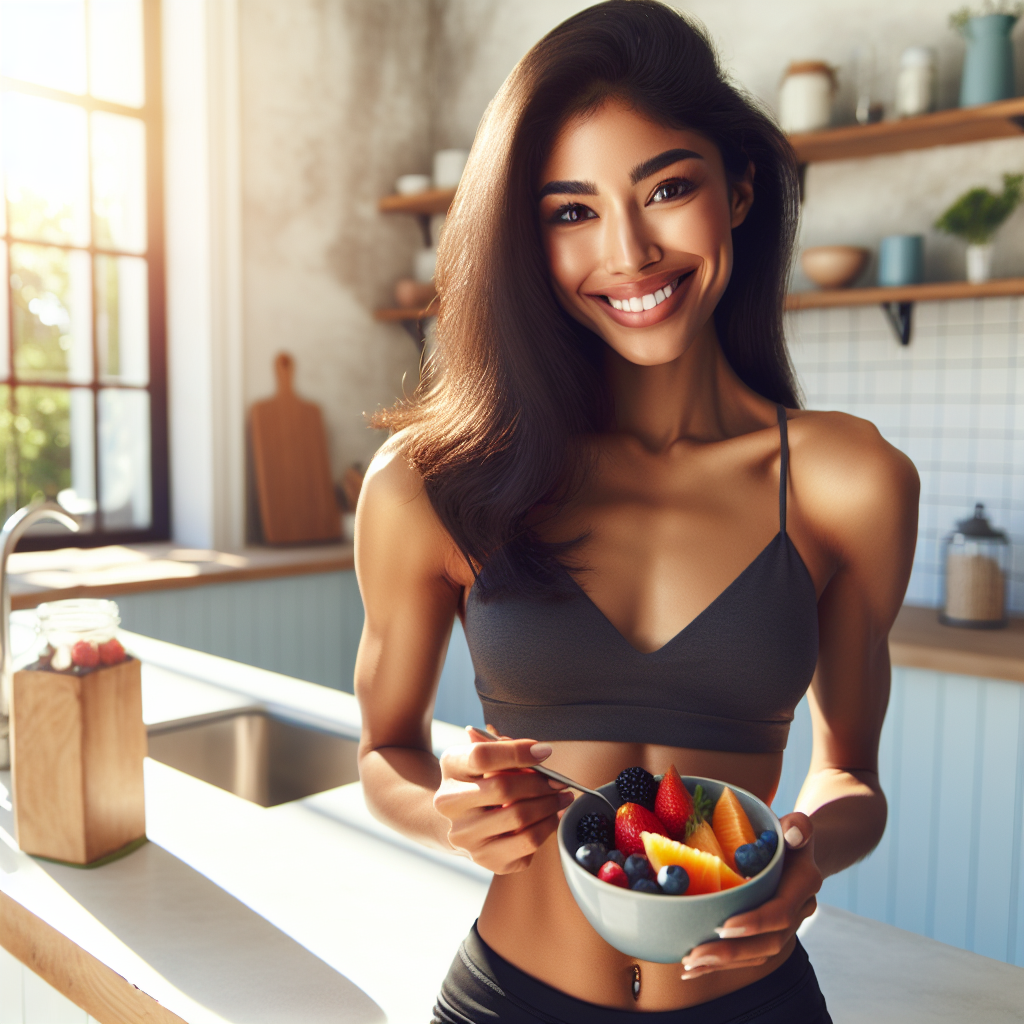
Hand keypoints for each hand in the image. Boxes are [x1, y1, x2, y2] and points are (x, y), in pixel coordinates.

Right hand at [433, 726, 573, 873]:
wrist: (464, 821)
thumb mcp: (486, 757)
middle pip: (503, 788)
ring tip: (561, 798)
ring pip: (519, 817)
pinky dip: (547, 826)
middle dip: (540, 784)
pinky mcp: (486, 858)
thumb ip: (508, 748)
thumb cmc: (482, 782)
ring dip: (549, 805)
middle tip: (559, 782)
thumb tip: (539, 751)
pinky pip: (528, 842)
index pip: (481, 756)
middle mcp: (450, 804)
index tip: (544, 752)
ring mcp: (466, 835)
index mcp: (451, 767)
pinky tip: (551, 817)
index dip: (517, 752)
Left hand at [680, 812, 820, 979]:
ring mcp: (786, 927)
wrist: (798, 850)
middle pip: (769, 942)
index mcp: (803, 884)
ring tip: (689, 964)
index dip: (754, 922)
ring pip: (758, 955)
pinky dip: (722, 964)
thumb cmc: (787, 832)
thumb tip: (792, 833)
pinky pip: (750, 955)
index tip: (723, 927)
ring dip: (724, 963)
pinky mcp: (770, 934)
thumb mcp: (796, 823)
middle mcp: (798, 911)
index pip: (781, 912)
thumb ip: (799, 825)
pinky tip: (693, 968)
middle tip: (695, 954)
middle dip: (732, 952)